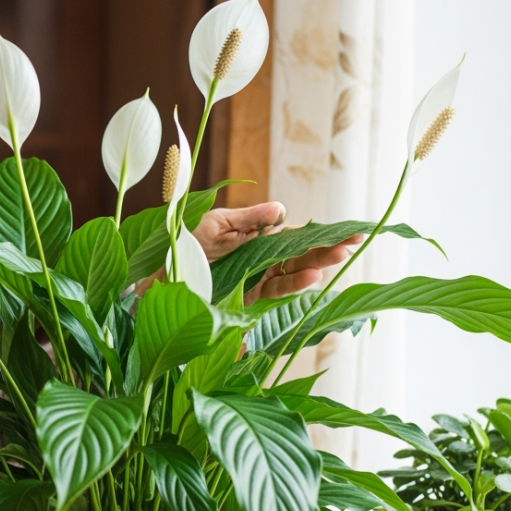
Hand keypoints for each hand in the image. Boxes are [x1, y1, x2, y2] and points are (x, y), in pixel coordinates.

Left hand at [133, 202, 361, 302]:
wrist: (153, 274)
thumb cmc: (181, 245)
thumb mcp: (214, 223)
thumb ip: (247, 219)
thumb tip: (281, 209)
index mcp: (256, 241)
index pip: (296, 239)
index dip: (323, 236)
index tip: (352, 230)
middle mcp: (260, 263)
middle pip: (301, 257)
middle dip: (328, 250)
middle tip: (356, 241)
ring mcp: (254, 283)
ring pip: (293, 275)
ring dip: (317, 266)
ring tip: (340, 254)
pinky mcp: (245, 301)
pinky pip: (274, 293)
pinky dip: (293, 284)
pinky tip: (311, 276)